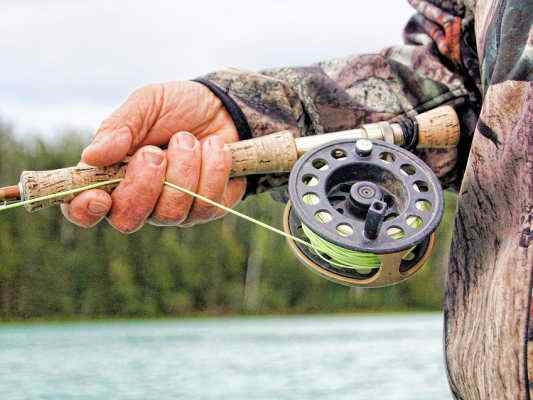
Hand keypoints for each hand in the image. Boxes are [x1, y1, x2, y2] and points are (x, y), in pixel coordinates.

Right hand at [61, 81, 245, 232]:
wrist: (225, 108)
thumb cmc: (178, 107)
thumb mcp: (147, 104)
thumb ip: (119, 127)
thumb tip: (90, 156)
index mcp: (112, 175)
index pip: (84, 209)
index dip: (84, 211)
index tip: (98, 195)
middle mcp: (140, 200)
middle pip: (127, 219)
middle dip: (143, 185)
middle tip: (155, 152)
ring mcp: (174, 209)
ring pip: (170, 213)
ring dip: (182, 169)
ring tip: (188, 139)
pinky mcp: (207, 208)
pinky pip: (207, 204)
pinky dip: (212, 168)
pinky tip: (214, 147)